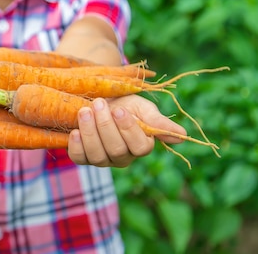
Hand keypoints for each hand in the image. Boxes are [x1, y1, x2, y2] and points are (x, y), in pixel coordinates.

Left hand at [67, 95, 185, 166]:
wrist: (98, 98)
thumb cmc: (124, 102)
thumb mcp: (142, 107)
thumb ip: (158, 121)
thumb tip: (183, 135)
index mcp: (141, 145)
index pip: (140, 146)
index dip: (129, 130)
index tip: (120, 110)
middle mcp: (122, 157)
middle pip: (116, 150)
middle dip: (106, 126)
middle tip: (99, 104)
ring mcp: (102, 159)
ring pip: (97, 156)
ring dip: (90, 132)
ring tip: (85, 111)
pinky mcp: (83, 157)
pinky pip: (79, 158)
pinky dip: (76, 146)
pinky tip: (74, 131)